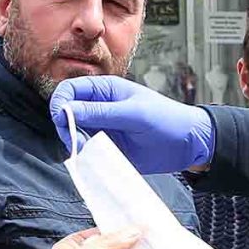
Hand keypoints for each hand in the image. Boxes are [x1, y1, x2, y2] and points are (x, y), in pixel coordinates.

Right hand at [48, 75, 215, 173]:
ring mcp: (103, 129)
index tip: (61, 119)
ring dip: (75, 143)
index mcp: (105, 90)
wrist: (188, 144)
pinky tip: (92, 159)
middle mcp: (100, 108)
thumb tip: (68, 110)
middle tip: (76, 141)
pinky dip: (84, 155)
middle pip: (67, 114)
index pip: (70, 90)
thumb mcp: (134, 114)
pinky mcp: (108, 148)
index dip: (60, 103)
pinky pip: (87, 151)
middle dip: (66, 127)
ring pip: (74, 134)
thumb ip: (101, 112)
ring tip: (87, 150)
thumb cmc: (167, 119)